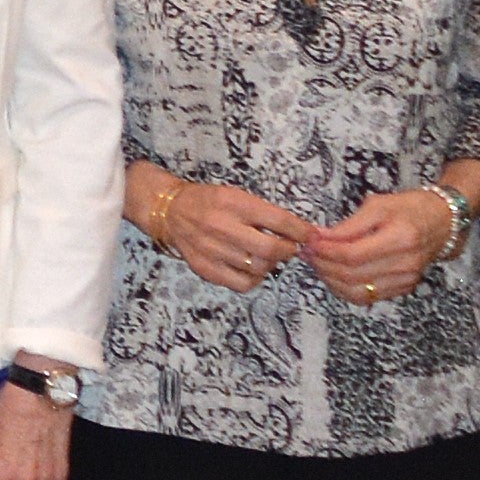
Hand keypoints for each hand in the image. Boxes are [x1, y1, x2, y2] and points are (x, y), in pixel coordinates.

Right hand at [136, 164, 312, 291]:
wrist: (170, 211)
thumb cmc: (209, 202)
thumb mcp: (237, 196)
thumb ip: (264, 214)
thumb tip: (298, 233)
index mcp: (234, 203)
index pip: (279, 221)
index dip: (301, 231)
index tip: (309, 235)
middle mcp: (222, 227)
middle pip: (271, 250)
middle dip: (289, 251)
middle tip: (290, 248)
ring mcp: (212, 250)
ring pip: (259, 268)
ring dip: (271, 264)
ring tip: (267, 256)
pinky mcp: (206, 269)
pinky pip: (242, 284)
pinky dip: (254, 278)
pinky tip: (251, 268)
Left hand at [295, 184, 463, 308]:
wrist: (444, 222)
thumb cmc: (410, 208)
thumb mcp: (379, 205)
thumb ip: (349, 225)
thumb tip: (320, 237)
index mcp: (400, 238)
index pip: (352, 255)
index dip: (325, 251)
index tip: (309, 243)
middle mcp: (406, 264)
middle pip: (352, 275)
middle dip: (323, 266)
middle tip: (308, 253)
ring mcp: (406, 279)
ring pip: (357, 292)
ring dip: (330, 280)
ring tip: (317, 264)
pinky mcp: (405, 288)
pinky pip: (367, 298)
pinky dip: (345, 290)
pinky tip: (334, 276)